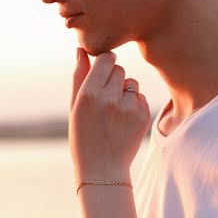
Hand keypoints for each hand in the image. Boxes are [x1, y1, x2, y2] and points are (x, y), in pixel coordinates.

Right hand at [69, 48, 150, 181]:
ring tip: (114, 112)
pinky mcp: (143, 116)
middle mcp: (109, 98)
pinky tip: (124, 121)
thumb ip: (79, 75)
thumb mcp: (74, 106)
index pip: (106, 59)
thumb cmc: (83, 135)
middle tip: (105, 98)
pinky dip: (134, 105)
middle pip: (119, 69)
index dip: (105, 63)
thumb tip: (81, 49)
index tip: (102, 71)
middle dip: (113, 78)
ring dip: (125, 91)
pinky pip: (140, 97)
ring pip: (132, 82)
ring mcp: (129, 108)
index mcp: (89, 93)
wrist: (102, 169)